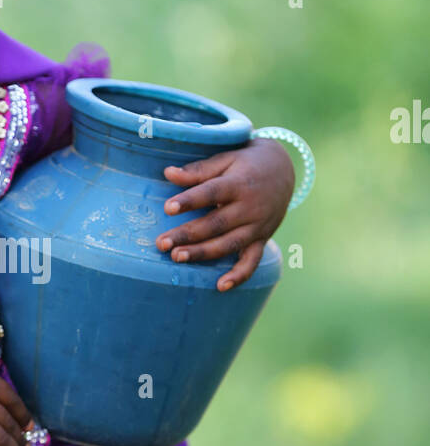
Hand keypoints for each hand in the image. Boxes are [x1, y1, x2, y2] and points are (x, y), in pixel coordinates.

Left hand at [154, 138, 294, 289]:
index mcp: (239, 183)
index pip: (212, 192)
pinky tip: (220, 286)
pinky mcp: (262, 239)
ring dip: (203, 253)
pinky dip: (239, 275)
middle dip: (188, 235)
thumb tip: (168, 173)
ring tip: (177, 258)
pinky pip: (252, 261)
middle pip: (216, 224)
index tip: (168, 208)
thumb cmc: (247, 164)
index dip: (190, 200)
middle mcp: (250, 207)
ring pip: (229, 244)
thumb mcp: (226, 159)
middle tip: (162, 243)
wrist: (284, 171)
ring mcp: (257, 226)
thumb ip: (199, 170)